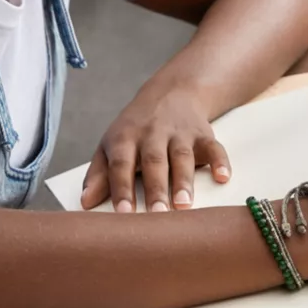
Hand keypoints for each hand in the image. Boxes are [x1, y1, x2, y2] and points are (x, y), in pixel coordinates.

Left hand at [81, 88, 230, 212]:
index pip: (121, 164)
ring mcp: (179, 132)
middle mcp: (152, 133)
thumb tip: (85, 203)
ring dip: (184, 180)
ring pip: (182, 156)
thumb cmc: (135, 129)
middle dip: (155, 188)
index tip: (123, 213)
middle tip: (157, 214)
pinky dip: (220, 161)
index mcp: (125, 138)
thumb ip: (99, 174)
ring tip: (184, 205)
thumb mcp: (112, 144)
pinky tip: (223, 177)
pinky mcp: (203, 133)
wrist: (171, 92)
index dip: (121, 188)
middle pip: (153, 162)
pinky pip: (213, 146)